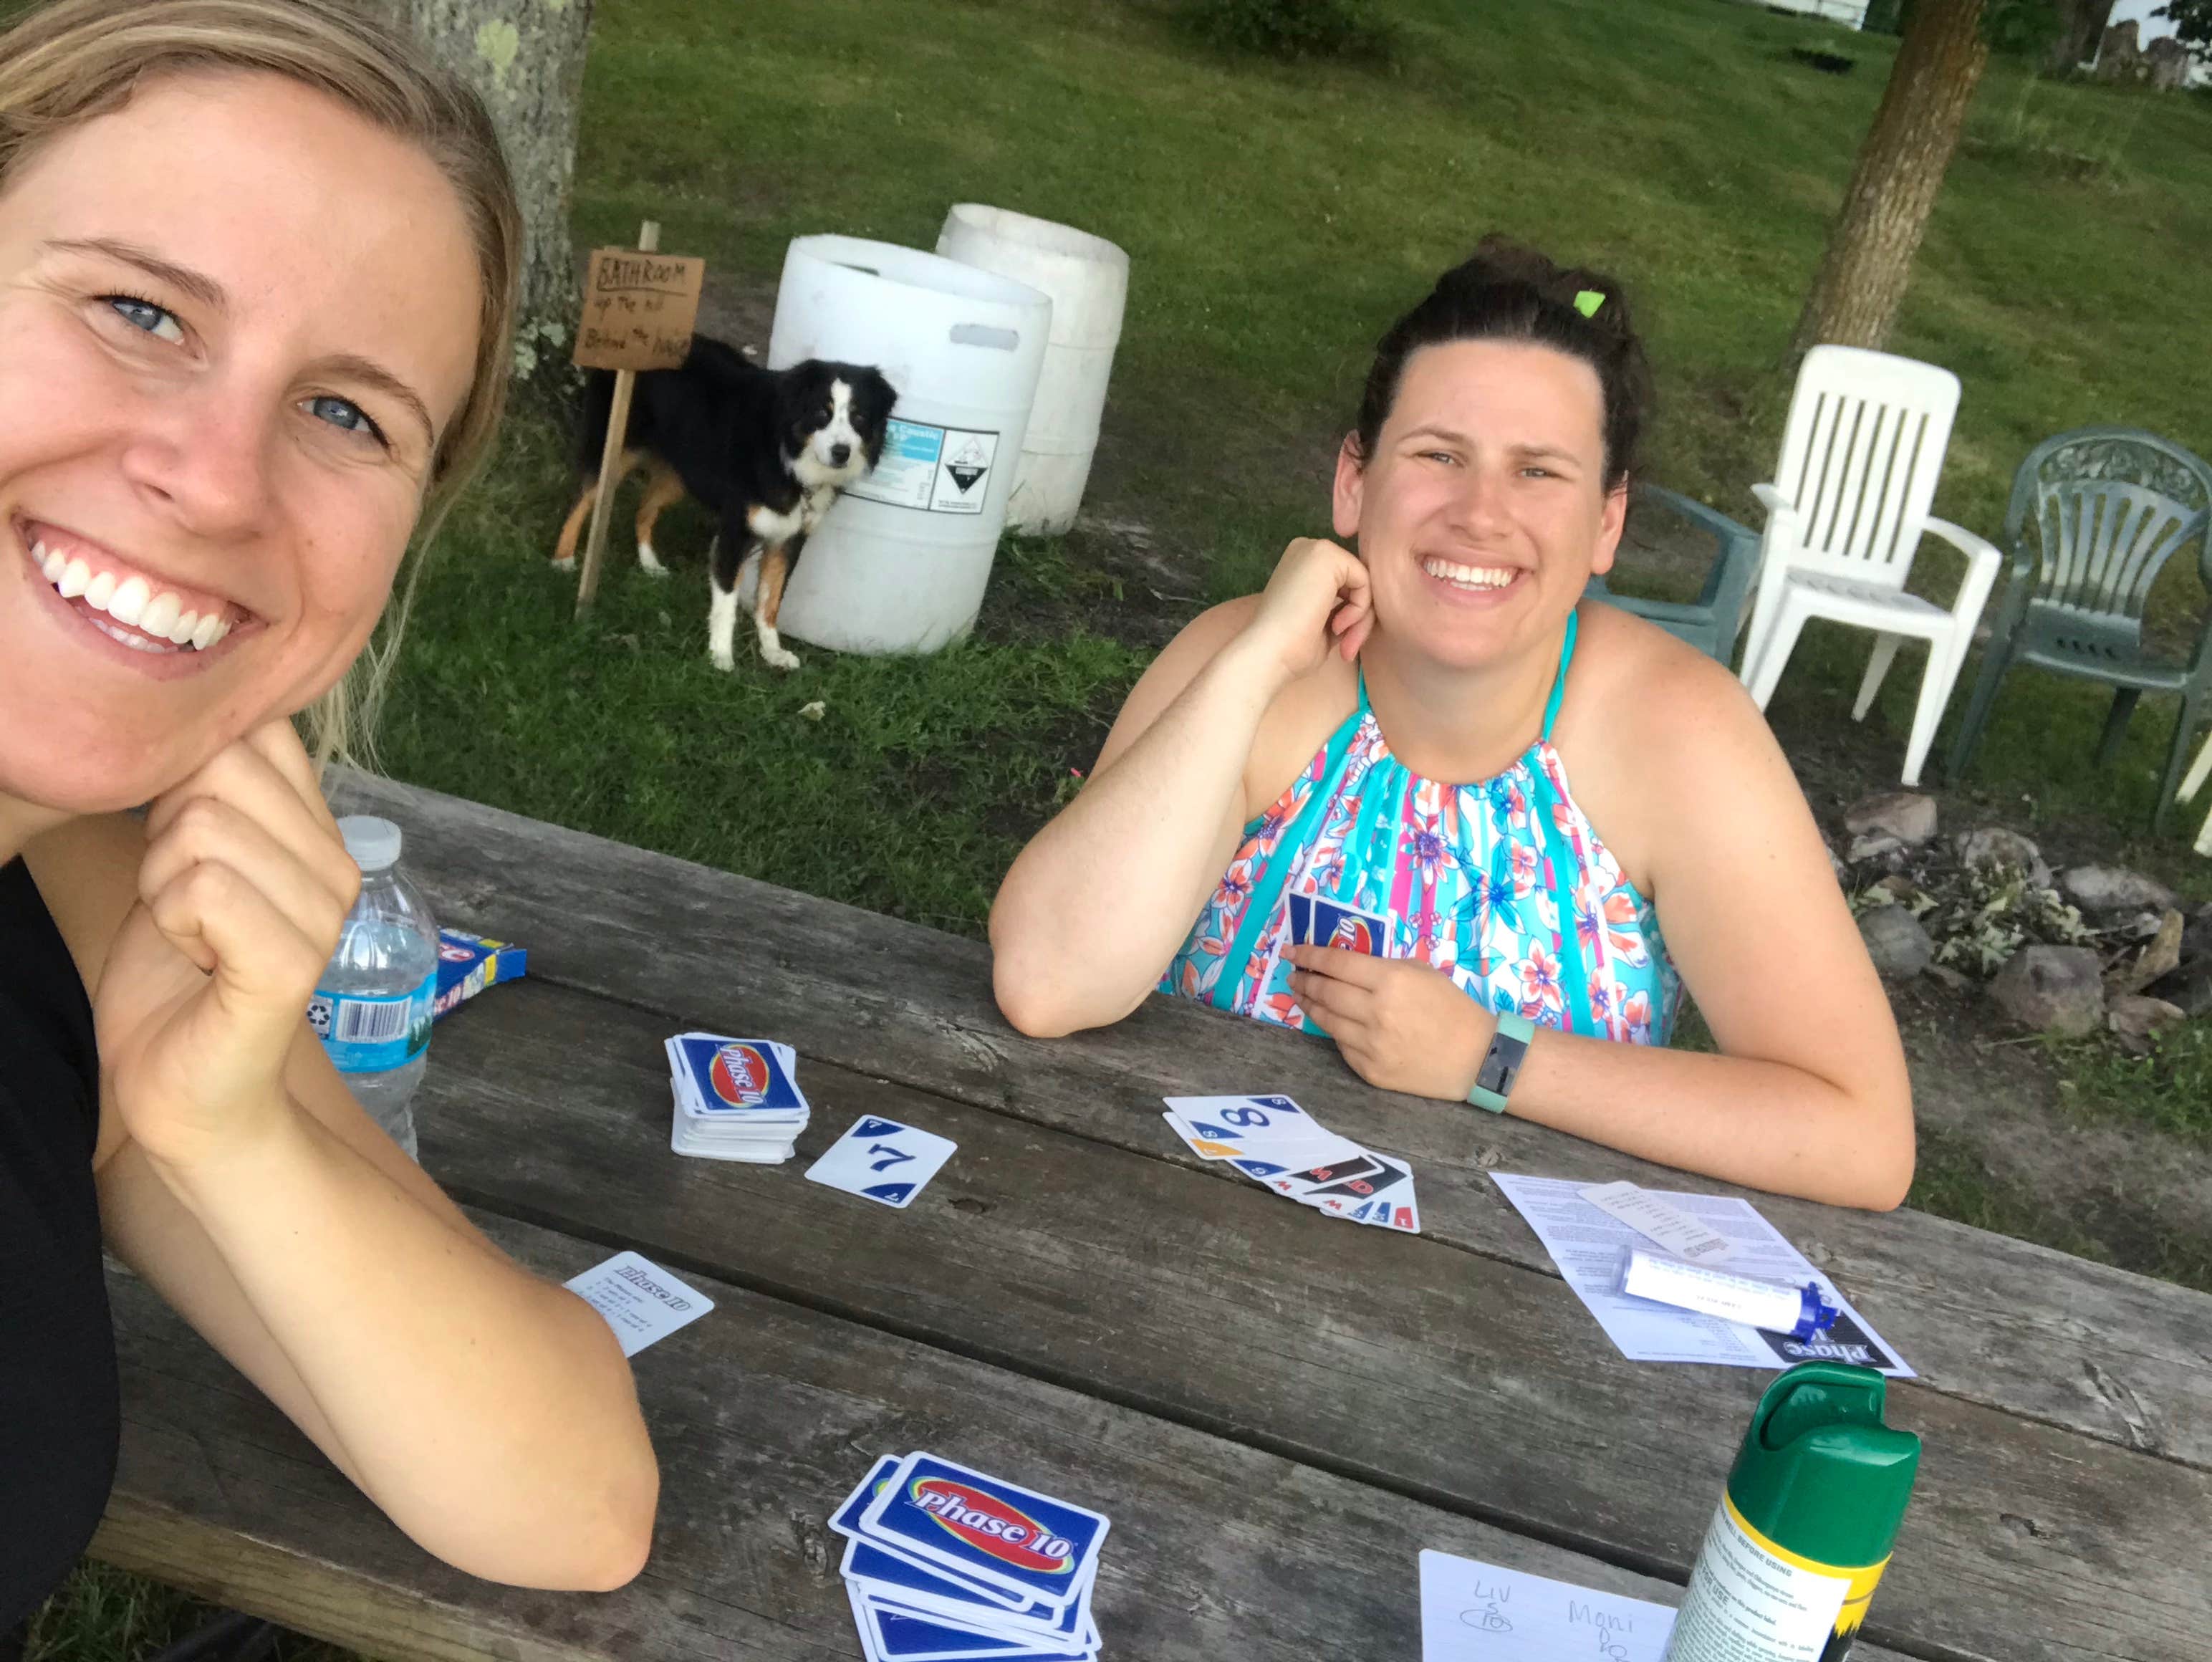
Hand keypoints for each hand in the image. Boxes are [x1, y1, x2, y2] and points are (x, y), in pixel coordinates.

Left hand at [95, 721, 359, 1170]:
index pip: (257, 731)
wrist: (187, 1090)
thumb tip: (196, 719)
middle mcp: (338, 867)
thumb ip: (207, 789)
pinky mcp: (292, 964)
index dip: (187, 776)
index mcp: (320, 833)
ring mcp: (324, 917)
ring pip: (202, 829)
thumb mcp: (187, 857)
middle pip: (220, 769)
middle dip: (165, 832)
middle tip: (182, 901)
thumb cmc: (177, 975)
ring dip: (162, 884)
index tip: (188, 849)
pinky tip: (195, 960)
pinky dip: (171, 920)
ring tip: (189, 934)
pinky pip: (205, 888)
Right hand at [1239, 538, 1372, 686]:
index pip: (1346, 583)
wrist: (1267, 653)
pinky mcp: (1327, 554)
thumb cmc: (1290, 648)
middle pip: (1357, 580)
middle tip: (1347, 648)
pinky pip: (1365, 580)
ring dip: (1361, 618)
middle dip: (1359, 618)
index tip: (1342, 644)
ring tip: (1344, 642)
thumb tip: (1368, 609)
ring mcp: (1316, 548)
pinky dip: (1360, 609)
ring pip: (1364, 581)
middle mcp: (1307, 549)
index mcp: (1301, 564)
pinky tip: (1337, 625)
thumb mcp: (1323, 624)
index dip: (1350, 615)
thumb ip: (1342, 608)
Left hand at [1285, 946, 1492, 1100]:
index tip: (1291, 951)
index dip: (1309, 955)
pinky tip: (1332, 1022)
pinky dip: (1335, 1031)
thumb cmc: (1452, 1008)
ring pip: (1326, 1021)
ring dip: (1310, 1005)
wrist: (1476, 1058)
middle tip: (1293, 975)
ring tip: (1302, 995)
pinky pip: (1342, 1046)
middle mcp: (1375, 1012)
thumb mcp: (1422, 972)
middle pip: (1325, 992)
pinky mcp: (1370, 1070)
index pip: (1336, 964)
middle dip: (1304, 981)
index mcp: (1391, 981)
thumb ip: (1383, 966)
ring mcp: (1371, 1045)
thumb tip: (1346, 964)